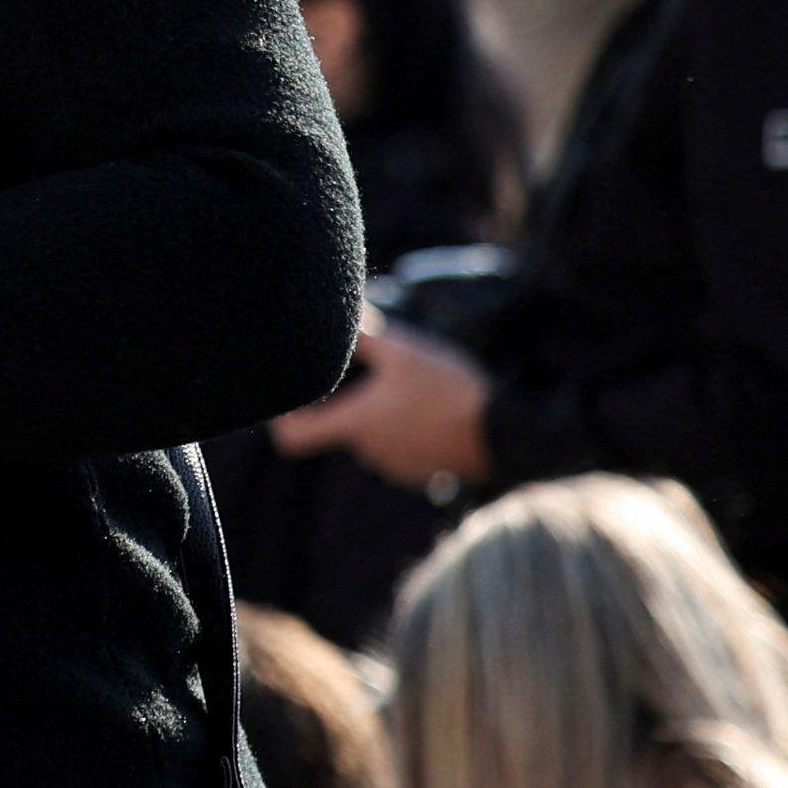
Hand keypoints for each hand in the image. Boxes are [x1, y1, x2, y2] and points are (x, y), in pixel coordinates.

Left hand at [270, 310, 491, 493]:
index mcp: (355, 426)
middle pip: (341, 429)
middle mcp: (368, 452)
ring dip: (384, 416)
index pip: (292, 438)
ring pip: (374, 438)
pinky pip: (403, 448)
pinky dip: (409, 431)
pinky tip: (432, 409)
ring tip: (410, 389)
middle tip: (371, 374)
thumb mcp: (405, 352)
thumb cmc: (448, 390)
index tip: (294, 398)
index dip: (283, 421)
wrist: (504, 433)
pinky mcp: (423, 472)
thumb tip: (340, 315)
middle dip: (350, 403)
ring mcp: (396, 466)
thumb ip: (367, 336)